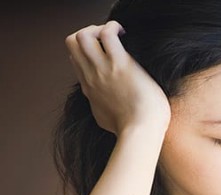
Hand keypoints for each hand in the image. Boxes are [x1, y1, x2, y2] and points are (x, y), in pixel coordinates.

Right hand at [65, 20, 169, 135]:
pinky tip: (124, 33)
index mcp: (90, 88)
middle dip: (88, 33)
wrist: (140, 132)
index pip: (76, 59)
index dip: (87, 50)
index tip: (104, 52)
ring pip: (82, 36)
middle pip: (72, 43)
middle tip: (108, 39)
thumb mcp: (106, 119)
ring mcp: (103, 69)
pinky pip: (107, 34)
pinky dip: (112, 27)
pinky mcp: (120, 64)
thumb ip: (102, 108)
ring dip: (97, 29)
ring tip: (116, 34)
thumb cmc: (132, 129)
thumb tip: (107, 107)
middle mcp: (91, 76)